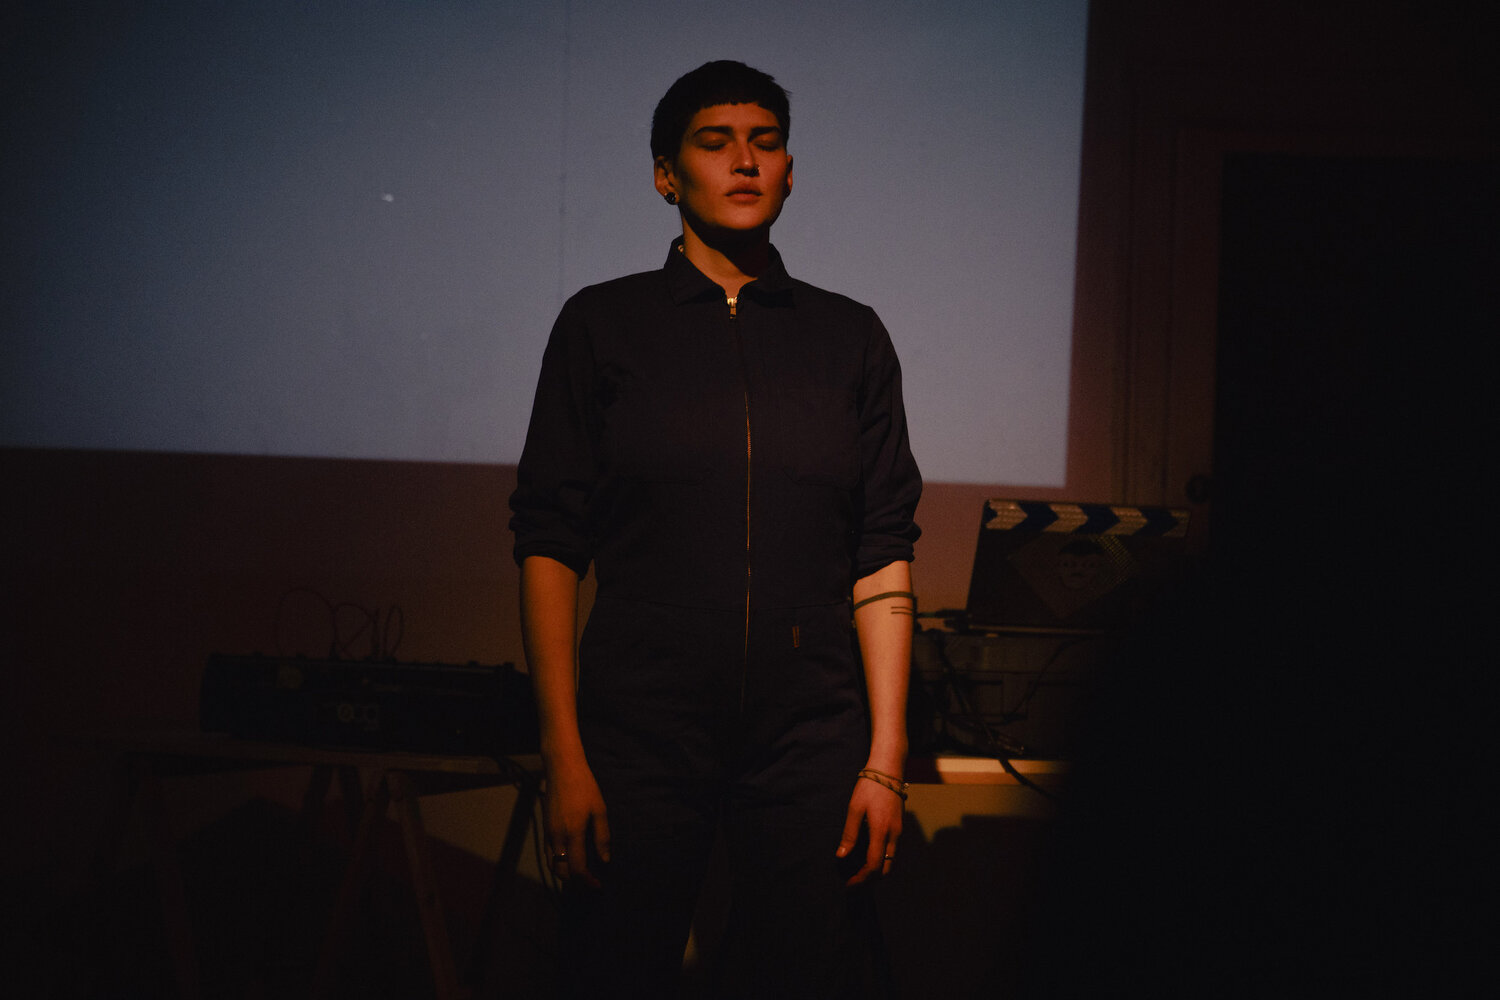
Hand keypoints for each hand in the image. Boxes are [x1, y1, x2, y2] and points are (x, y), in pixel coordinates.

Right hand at [543, 759, 609, 886]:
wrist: (562, 769)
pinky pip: (549, 853)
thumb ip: (602, 837)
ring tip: (580, 875)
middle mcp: (557, 836)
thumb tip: (605, 860)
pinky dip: (557, 863)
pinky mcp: (545, 827)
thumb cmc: (585, 787)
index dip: (588, 881)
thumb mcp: (600, 810)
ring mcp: (549, 832)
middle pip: (561, 871)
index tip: (598, 885)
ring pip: (552, 864)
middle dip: (575, 882)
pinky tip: (569, 859)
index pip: (577, 868)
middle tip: (590, 883)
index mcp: (573, 833)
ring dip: (564, 874)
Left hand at [836, 772, 903, 885]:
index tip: (849, 884)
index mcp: (881, 832)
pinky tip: (869, 858)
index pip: (874, 865)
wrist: (889, 770)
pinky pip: (893, 852)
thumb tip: (841, 856)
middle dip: (870, 880)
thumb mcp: (855, 809)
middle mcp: (894, 835)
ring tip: (860, 873)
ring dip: (877, 871)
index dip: (862, 879)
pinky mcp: (899, 827)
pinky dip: (882, 861)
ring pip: (892, 861)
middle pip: (886, 869)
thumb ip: (849, 834)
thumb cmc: (869, 787)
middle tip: (854, 882)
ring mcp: (899, 832)